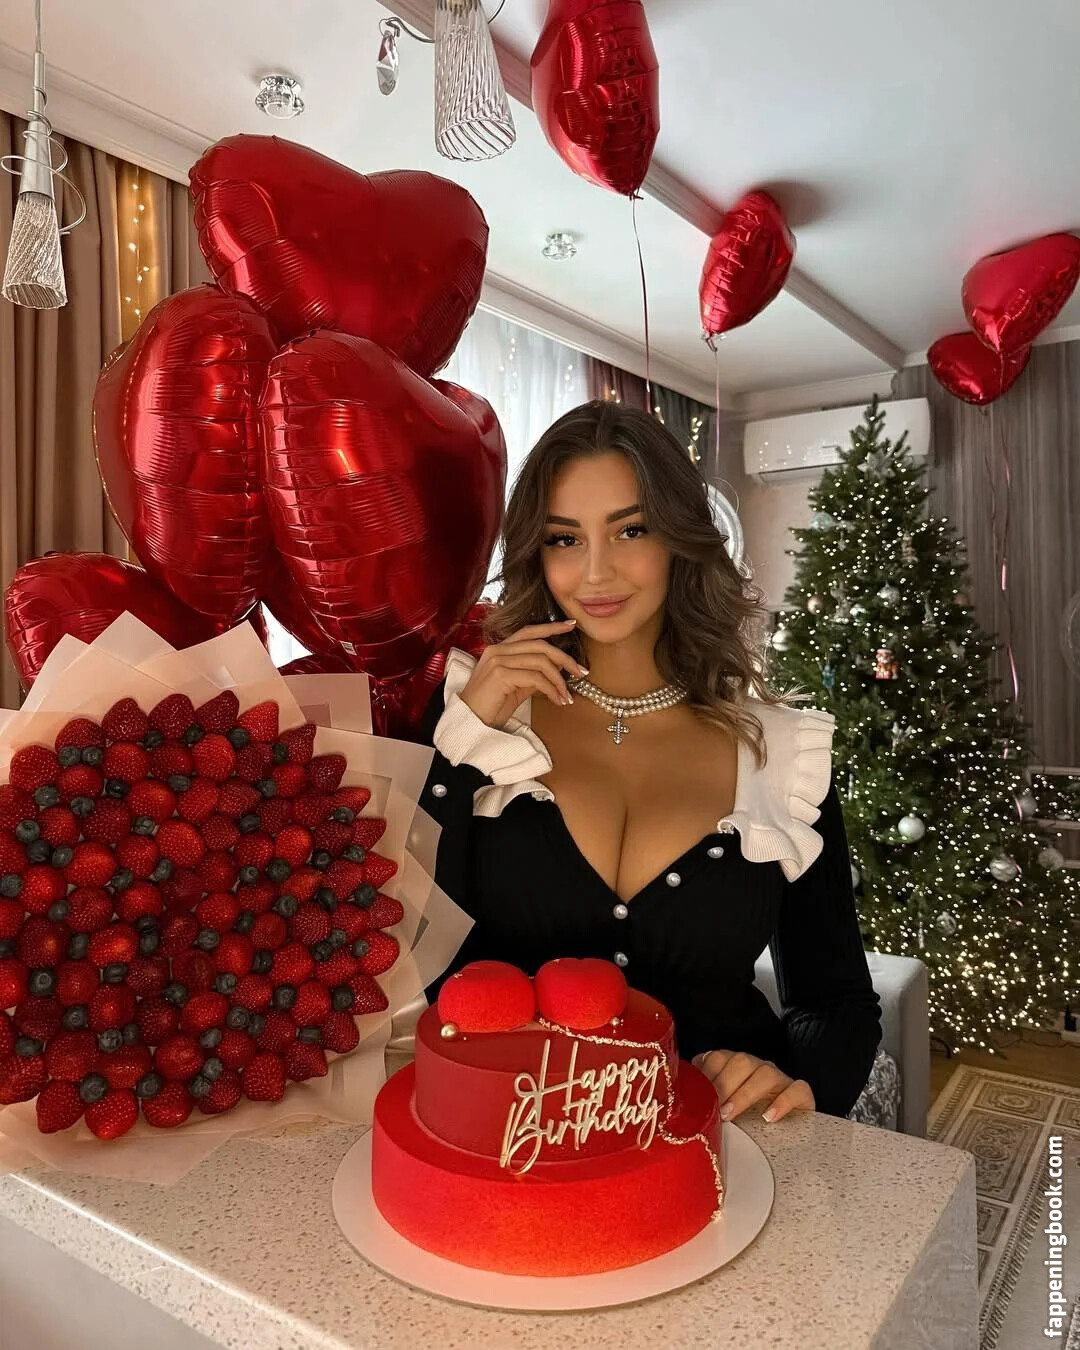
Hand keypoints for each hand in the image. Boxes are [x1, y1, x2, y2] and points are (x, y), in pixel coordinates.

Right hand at [458, 619, 587, 727]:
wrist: (470, 722)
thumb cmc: (491, 707)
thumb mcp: (516, 688)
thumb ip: (533, 675)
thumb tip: (557, 667)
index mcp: (499, 649)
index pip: (529, 631)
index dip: (551, 627)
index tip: (571, 626)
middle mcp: (498, 650)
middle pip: (540, 645)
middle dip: (565, 658)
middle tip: (580, 671)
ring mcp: (498, 661)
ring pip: (540, 661)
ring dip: (559, 679)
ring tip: (566, 695)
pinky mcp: (500, 675)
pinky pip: (535, 678)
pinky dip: (550, 689)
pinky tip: (556, 700)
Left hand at [691, 1049, 814, 1122]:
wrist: (786, 1134)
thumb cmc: (745, 1121)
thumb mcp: (721, 1108)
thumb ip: (704, 1099)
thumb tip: (678, 1097)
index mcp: (735, 1067)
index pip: (719, 1057)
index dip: (706, 1072)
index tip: (695, 1093)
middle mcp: (757, 1068)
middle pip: (742, 1061)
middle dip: (723, 1083)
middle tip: (712, 1108)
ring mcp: (781, 1080)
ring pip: (767, 1073)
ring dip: (745, 1093)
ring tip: (730, 1113)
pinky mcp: (802, 1096)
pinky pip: (797, 1090)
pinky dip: (783, 1101)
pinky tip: (769, 1117)